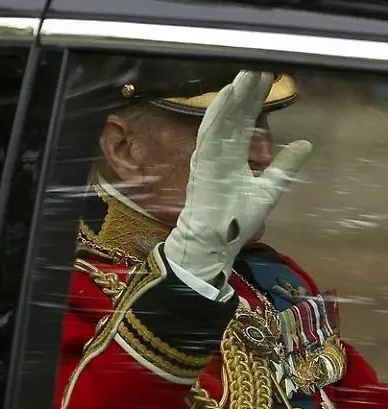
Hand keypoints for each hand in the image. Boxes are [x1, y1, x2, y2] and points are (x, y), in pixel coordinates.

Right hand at [163, 71, 312, 283]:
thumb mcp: (269, 190)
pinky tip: (226, 96)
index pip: (244, 122)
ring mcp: (208, 157)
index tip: (266, 78)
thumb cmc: (235, 221)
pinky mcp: (202, 165)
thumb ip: (284, 167)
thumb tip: (306, 144)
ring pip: (221, 120)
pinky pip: (209, 135)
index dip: (254, 100)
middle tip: (258, 66)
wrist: (215, 243)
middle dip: (245, 92)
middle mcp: (218, 153)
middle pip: (233, 116)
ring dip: (233, 97)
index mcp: (231, 157)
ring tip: (245, 74)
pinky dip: (217, 115)